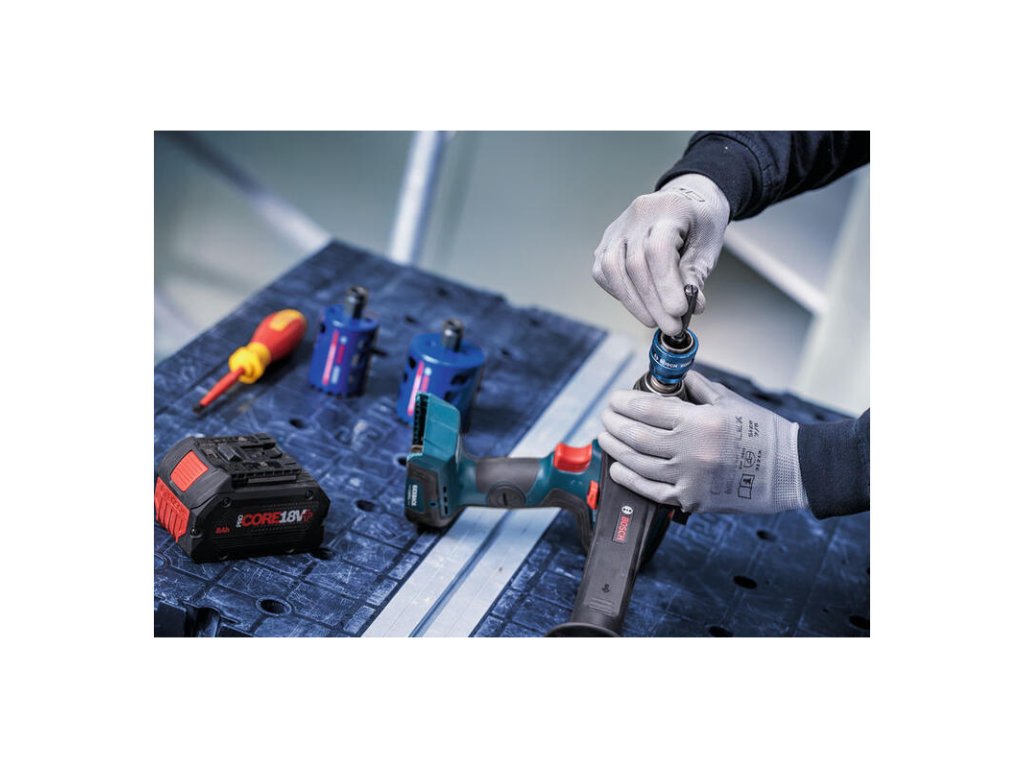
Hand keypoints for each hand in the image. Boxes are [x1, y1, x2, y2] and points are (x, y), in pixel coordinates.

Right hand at [592, 173, 729, 335]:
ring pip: (612, 268)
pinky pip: (603, 271)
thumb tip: (690, 308)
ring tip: (654, 320)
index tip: (678, 311)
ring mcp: (618, 228)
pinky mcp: (607, 242)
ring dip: (633, 302)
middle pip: (635, 263)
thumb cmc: (699, 224)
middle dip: (653, 302)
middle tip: (671, 327)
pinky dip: (619, 293)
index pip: (658, 249)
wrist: (685, 202)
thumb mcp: (707, 247)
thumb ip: (695, 276)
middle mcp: (638, 214)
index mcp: (670, 209)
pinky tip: (638, 304)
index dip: (666, 284)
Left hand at [597, 372, 807, 514]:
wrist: (790, 472)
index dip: (624, 403)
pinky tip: (618, 469)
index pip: (648, 409)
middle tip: (605, 417)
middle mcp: (691, 450)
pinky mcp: (692, 499)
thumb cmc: (764, 433)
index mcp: (700, 422)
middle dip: (614, 424)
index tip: (613, 399)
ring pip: (639, 464)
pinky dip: (630, 479)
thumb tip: (676, 377)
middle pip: (637, 436)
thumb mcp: (731, 402)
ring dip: (616, 450)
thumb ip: (699, 388)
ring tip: (606, 438)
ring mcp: (690, 478)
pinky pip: (652, 490)